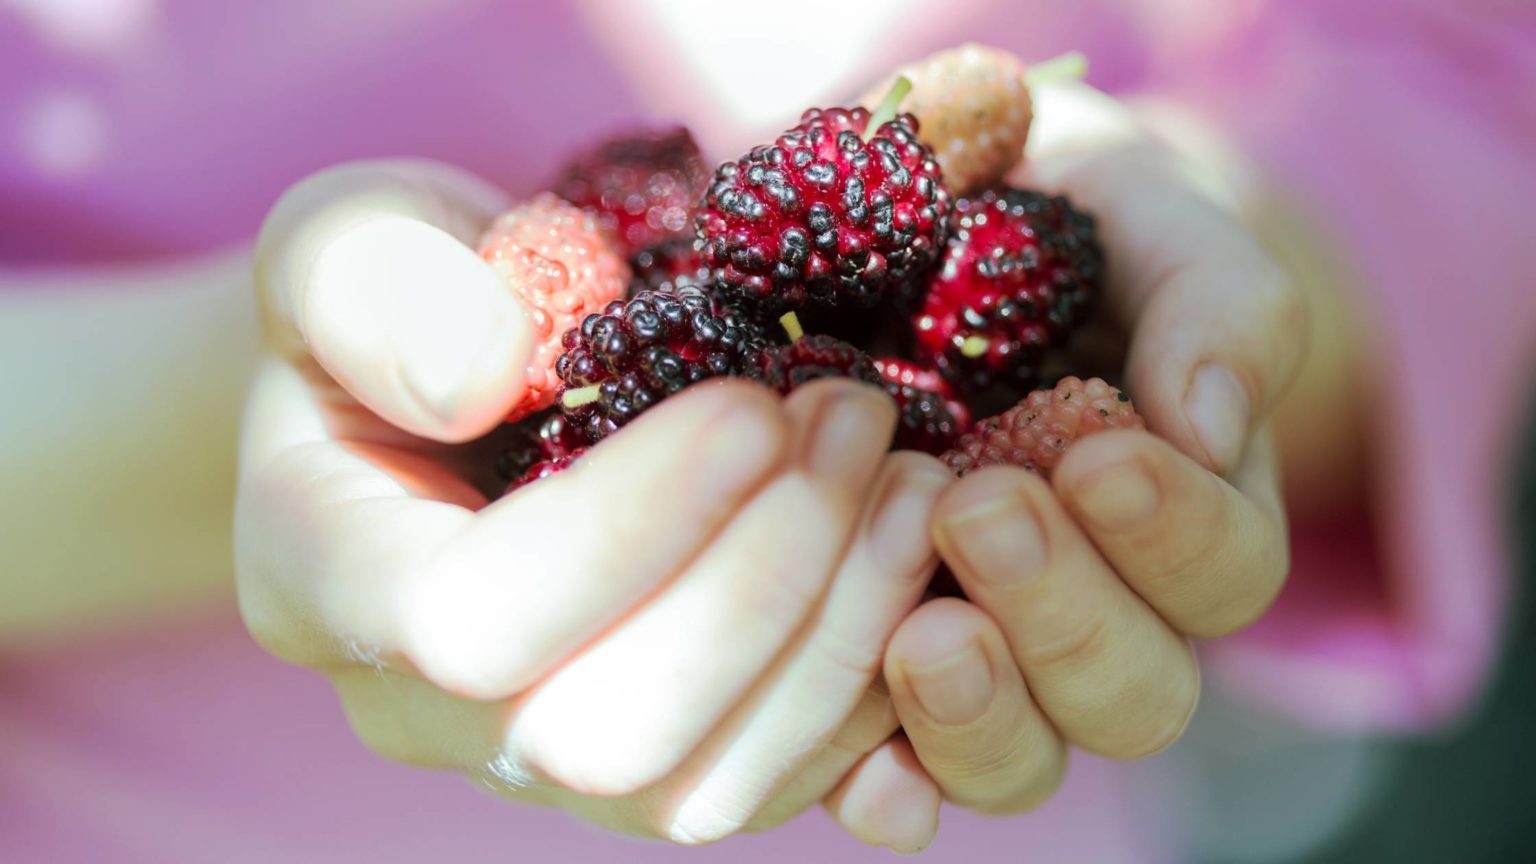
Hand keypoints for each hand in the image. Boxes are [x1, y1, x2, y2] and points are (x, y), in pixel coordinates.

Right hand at [234, 160, 950, 843]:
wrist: (463, 375)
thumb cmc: (411, 293)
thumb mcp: (354, 240)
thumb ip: (376, 289)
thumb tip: (475, 379)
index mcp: (324, 579)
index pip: (463, 627)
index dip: (626, 532)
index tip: (752, 405)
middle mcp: (425, 711)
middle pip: (599, 737)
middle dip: (761, 580)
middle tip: (854, 420)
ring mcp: (541, 758)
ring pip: (697, 786)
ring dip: (835, 634)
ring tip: (909, 477)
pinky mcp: (651, 760)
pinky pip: (764, 785)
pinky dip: (863, 693)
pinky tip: (910, 567)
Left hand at [880, 80, 1307, 812]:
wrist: (917, 228)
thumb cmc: (1048, 210)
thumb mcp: (1136, 207)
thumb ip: (1209, 293)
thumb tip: (1211, 417)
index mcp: (1184, 505)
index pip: (1224, 569)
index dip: (1175, 532)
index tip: (1098, 453)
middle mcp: (1095, 604)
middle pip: (1136, 691)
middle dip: (1069, 618)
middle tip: (983, 511)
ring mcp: (984, 645)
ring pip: (1025, 753)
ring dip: (984, 714)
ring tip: (922, 634)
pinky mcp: (872, 659)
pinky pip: (894, 770)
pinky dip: (886, 783)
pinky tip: (861, 763)